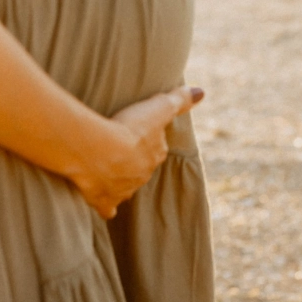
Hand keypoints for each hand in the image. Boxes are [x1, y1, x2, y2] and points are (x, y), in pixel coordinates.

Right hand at [68, 85, 203, 218]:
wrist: (100, 154)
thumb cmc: (129, 129)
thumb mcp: (158, 107)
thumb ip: (179, 100)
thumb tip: (201, 93)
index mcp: (155, 154)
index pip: (157, 148)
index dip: (148, 141)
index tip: (139, 133)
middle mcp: (143, 174)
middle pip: (141, 167)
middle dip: (134, 161)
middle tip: (120, 149)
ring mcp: (124, 190)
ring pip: (127, 186)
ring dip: (120, 179)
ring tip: (107, 168)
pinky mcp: (105, 201)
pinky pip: (108, 208)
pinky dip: (107, 206)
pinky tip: (104, 205)